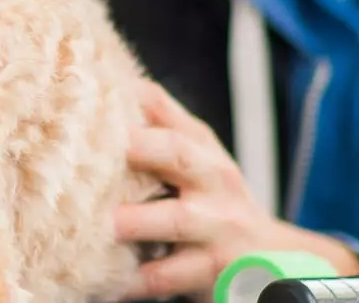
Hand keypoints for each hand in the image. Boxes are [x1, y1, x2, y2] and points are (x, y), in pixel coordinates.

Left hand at [115, 80, 358, 299]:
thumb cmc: (216, 196)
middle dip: (140, 148)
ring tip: (104, 222)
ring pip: (176, 220)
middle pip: (178, 154)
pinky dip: (137, 280)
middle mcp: (214, 182)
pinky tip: (106, 280)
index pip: (168, 117)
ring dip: (137, 220)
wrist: (275, 258)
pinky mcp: (213, 271)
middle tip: (93, 151)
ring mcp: (216, 228)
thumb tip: (112, 78)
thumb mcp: (199, 154)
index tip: (84, 104)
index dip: (131, 110)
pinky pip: (170, 277)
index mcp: (203, 149)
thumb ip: (160, 118)